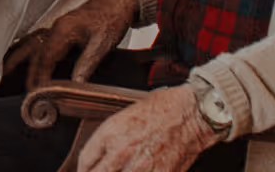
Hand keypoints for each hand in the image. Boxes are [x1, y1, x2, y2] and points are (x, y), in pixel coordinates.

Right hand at [6, 0, 137, 92]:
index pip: (46, 57)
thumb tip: (75, 85)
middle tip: (26, 94)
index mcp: (64, 30)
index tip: (37, 92)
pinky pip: (38, 41)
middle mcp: (55, 28)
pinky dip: (27, 50)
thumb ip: (87, 64)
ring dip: (19, 58)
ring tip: (6, 72)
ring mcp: (56, 27)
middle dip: (29, 73)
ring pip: (32, 44)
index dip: (40, 76)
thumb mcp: (103, 44)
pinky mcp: (60, 28)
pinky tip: (23, 57)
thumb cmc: (112, 18)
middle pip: (35, 53)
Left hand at [78, 85, 217, 171]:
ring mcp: (141, 166)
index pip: (86, 160)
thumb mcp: (125, 117)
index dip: (83, 169)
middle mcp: (122, 151)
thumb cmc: (162, 109)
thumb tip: (99, 157)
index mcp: (111, 132)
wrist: (191, 113)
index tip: (86, 171)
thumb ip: (109, 139)